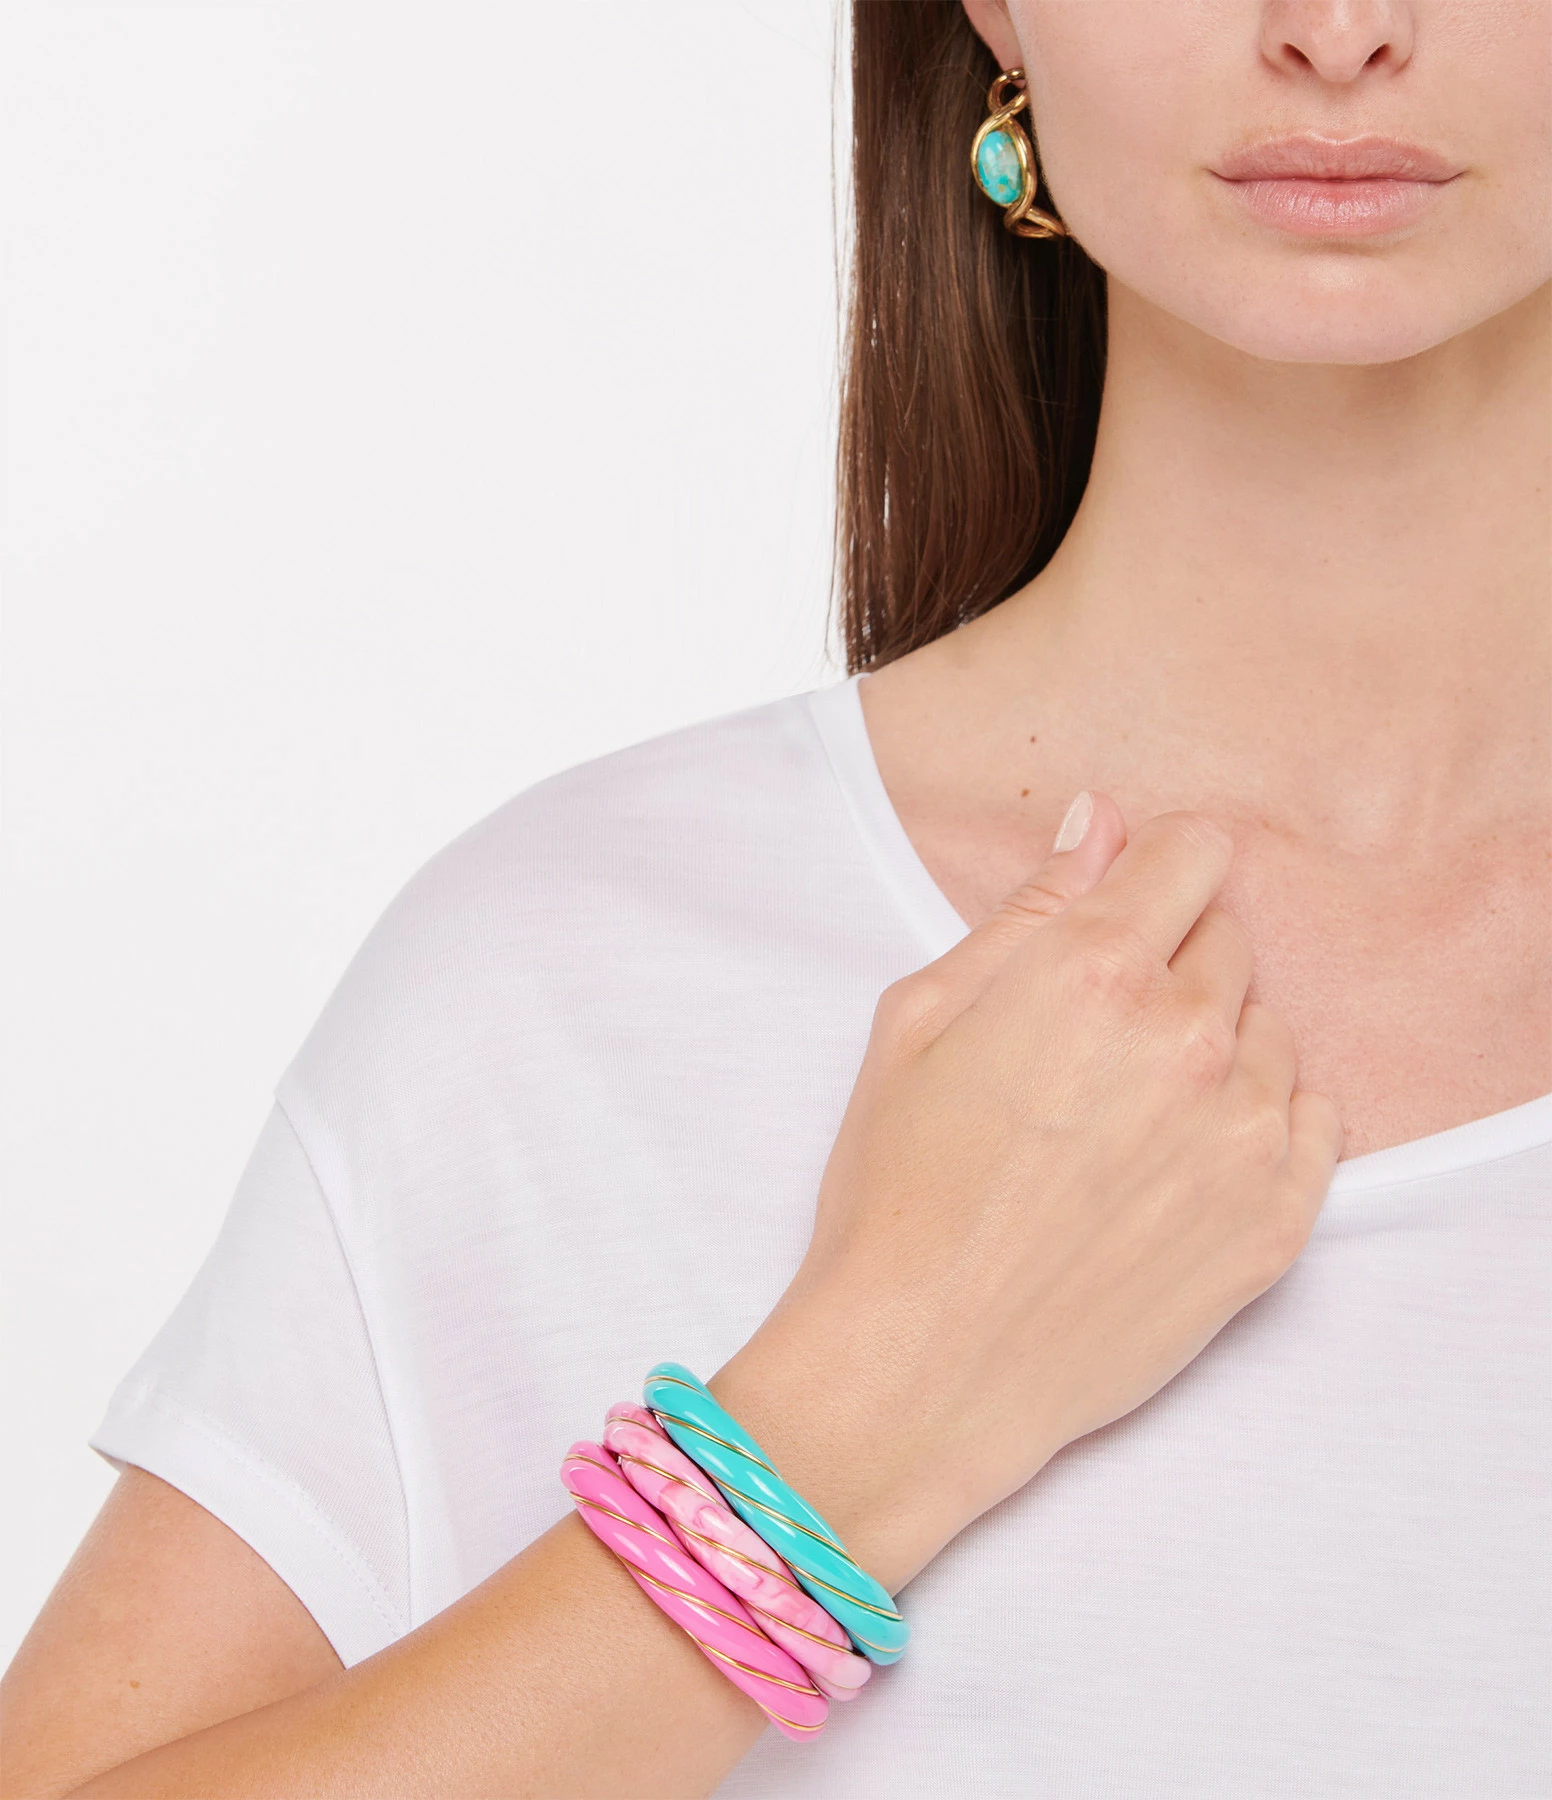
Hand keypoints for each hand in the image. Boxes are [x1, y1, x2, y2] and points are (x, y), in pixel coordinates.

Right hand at [715, 794, 1341, 1589]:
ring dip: (1214, 1046)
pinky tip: (1181, 1157)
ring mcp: (1243, 1132)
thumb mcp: (919, 1022)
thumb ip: (1024, 911)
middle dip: (1171, 965)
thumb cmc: (900, 1193)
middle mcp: (1187, 1036)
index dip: (1155, 872)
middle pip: (1229, 943)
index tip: (1127, 909)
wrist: (926, 1366)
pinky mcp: (1277, 1220)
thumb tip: (1098, 823)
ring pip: (1268, 1031)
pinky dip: (1259, 1118)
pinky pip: (1311, 1119)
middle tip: (1093, 1042)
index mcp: (1094, 971)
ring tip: (1127, 1115)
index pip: (1193, 854)